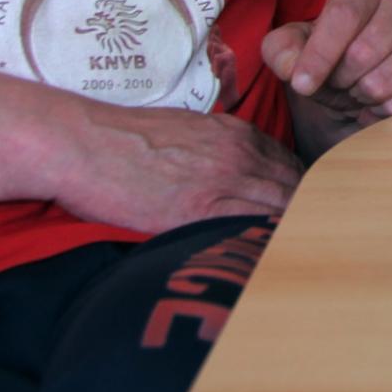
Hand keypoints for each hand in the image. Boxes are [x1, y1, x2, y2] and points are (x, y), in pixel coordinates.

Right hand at [51, 106, 302, 233]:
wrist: (84, 145)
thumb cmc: (126, 140)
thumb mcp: (187, 131)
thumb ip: (221, 149)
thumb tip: (239, 177)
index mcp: (236, 135)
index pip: (291, 168)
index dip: (300, 194)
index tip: (303, 214)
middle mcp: (238, 155)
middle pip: (295, 190)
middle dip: (306, 215)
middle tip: (308, 241)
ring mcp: (222, 183)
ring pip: (280, 210)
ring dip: (291, 232)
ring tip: (295, 257)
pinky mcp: (198, 213)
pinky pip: (249, 230)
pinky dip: (263, 244)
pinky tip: (267, 260)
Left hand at [262, 0, 391, 124]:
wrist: (361, 83)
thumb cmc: (327, 61)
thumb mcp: (293, 52)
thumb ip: (281, 52)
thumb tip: (295, 69)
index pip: (344, 15)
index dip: (320, 54)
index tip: (302, 85)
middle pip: (364, 52)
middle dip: (341, 81)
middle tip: (339, 85)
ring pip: (387, 81)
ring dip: (364, 99)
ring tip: (360, 92)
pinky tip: (382, 106)